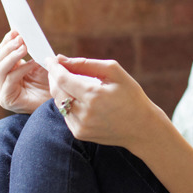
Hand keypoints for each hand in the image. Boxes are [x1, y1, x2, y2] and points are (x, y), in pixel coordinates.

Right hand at [0, 31, 50, 112]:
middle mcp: (4, 79)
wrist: (61, 106)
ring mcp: (4, 90)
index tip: (16, 29)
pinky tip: (32, 63)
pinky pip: (10, 80)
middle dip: (9, 46)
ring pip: (1, 68)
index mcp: (11, 69)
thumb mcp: (44, 64)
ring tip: (24, 47)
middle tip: (21, 37)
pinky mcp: (7, 99)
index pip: (3, 52)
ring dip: (12, 55)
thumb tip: (33, 35)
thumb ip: (37, 52)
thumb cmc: (53, 85)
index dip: (8, 40)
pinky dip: (21, 69)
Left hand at [46, 55, 168, 153]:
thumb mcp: (115, 72)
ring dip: (62, 91)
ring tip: (72, 82)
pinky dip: (69, 104)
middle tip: (58, 68)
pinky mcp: (80, 133)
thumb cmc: (131, 96)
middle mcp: (85, 113)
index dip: (54, 67)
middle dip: (54, 77)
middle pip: (57, 91)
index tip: (51, 59)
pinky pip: (66, 114)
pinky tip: (80, 99)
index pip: (62, 79)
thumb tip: (61, 59)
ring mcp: (81, 126)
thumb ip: (86, 64)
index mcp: (94, 96)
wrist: (142, 127)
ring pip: (59, 103)